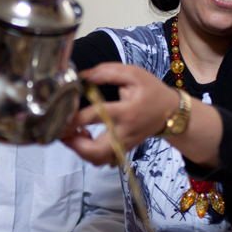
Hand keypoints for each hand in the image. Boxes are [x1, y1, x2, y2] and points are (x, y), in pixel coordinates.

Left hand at [62, 63, 177, 164]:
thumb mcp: (133, 74)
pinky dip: (86, 152)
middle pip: (96, 150)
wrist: (170, 113)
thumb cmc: (151, 92)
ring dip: (78, 150)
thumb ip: (107, 72)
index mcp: (126, 111)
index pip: (97, 116)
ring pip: (97, 159)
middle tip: (62, 130)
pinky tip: (83, 136)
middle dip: (74, 144)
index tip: (62, 111)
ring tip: (70, 132)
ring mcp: (123, 145)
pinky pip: (101, 159)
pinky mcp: (122, 150)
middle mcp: (124, 132)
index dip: (75, 117)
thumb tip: (84, 76)